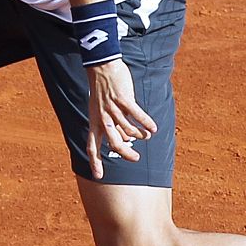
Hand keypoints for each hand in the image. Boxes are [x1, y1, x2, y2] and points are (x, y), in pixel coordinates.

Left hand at [86, 59, 156, 178]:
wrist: (101, 68)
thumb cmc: (102, 91)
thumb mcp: (100, 110)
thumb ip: (111, 125)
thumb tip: (127, 140)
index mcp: (94, 122)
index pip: (92, 147)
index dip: (95, 162)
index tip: (98, 177)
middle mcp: (102, 118)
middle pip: (114, 144)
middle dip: (126, 154)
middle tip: (136, 159)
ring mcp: (112, 109)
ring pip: (128, 130)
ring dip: (140, 135)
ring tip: (147, 136)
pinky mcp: (123, 99)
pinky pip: (137, 115)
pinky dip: (146, 123)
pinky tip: (153, 128)